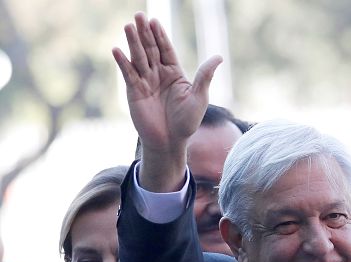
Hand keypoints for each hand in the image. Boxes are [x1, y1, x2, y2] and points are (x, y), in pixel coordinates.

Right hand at [112, 12, 220, 188]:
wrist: (170, 142)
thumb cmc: (187, 122)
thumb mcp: (199, 98)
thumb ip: (205, 76)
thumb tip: (218, 56)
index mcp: (174, 73)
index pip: (166, 50)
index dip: (160, 36)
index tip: (154, 21)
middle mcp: (158, 74)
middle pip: (150, 49)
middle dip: (145, 33)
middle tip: (139, 15)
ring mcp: (145, 81)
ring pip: (138, 58)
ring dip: (133, 42)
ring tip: (128, 26)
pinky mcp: (134, 91)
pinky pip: (128, 74)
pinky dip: (122, 62)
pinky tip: (117, 50)